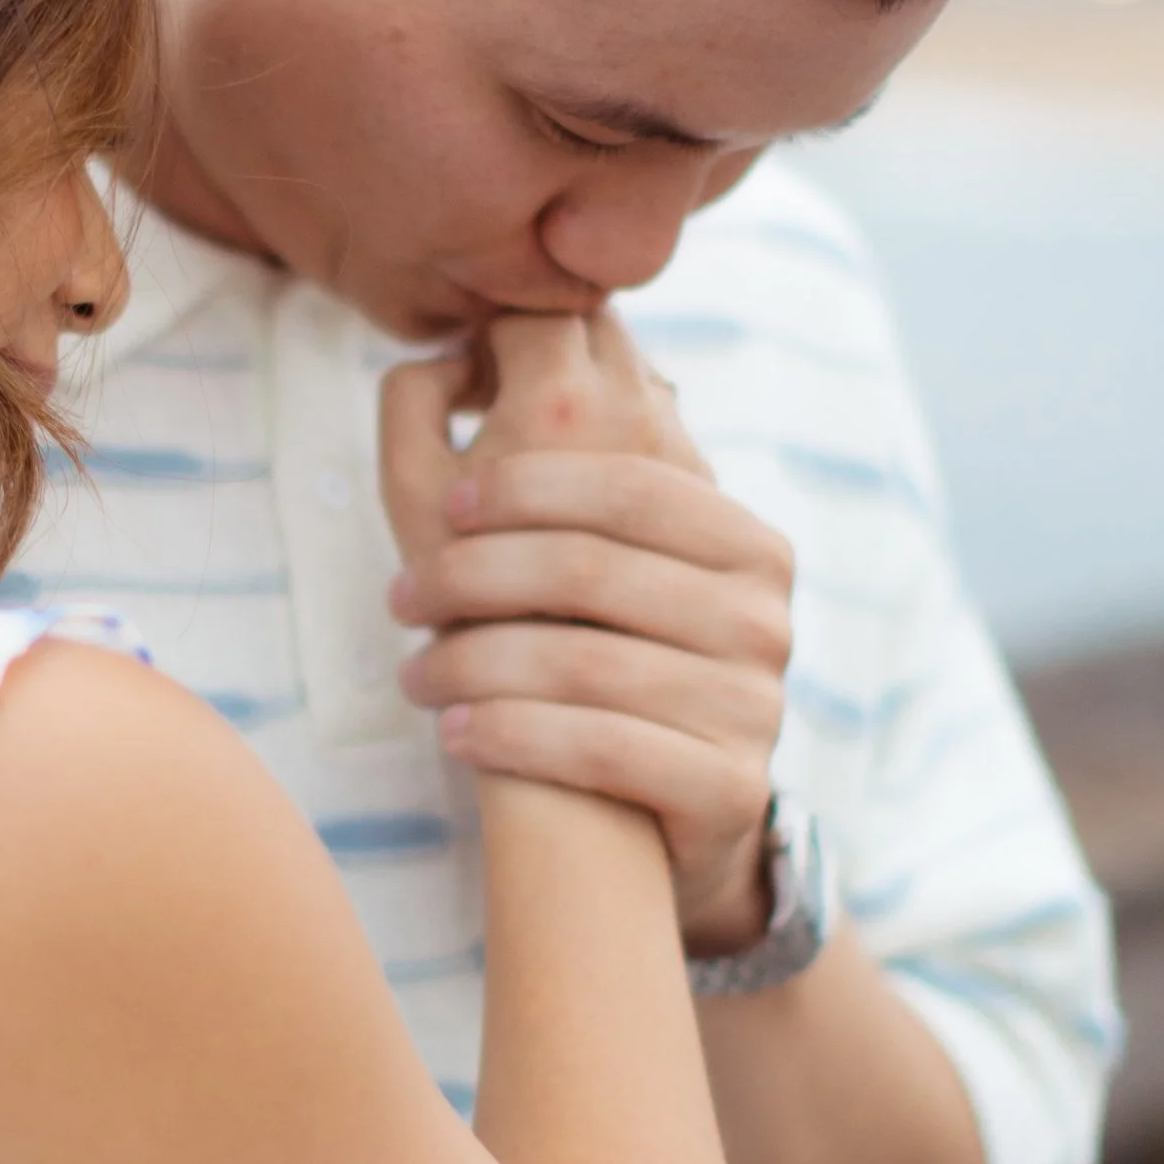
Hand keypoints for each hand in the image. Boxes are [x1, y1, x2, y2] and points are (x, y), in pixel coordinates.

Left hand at [380, 310, 793, 954]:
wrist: (657, 818)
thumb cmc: (597, 660)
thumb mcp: (588, 555)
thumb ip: (543, 449)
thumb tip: (467, 345)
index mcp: (742, 537)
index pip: (627, 485)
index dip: (526, 483)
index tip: (445, 503)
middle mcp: (763, 614)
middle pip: (593, 571)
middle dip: (475, 577)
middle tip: (400, 598)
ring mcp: (756, 703)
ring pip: (585, 663)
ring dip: (472, 665)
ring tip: (410, 676)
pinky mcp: (730, 790)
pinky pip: (601, 750)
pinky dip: (511, 736)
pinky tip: (455, 734)